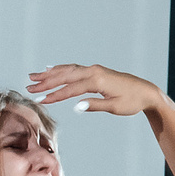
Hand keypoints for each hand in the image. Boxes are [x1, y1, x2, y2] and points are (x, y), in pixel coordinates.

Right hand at [29, 64, 161, 117]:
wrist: (145, 91)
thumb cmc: (132, 101)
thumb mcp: (115, 107)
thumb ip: (95, 105)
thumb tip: (76, 107)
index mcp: (97, 80)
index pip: (71, 88)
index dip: (55, 95)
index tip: (41, 100)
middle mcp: (93, 71)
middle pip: (65, 75)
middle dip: (46, 82)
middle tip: (29, 87)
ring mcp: (94, 69)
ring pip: (67, 70)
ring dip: (50, 74)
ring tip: (33, 77)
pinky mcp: (95, 71)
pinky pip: (73, 68)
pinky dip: (61, 69)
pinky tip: (50, 69)